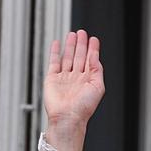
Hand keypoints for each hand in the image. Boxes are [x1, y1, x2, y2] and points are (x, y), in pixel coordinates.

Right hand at [43, 29, 103, 150]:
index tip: (94, 39)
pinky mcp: (52, 78)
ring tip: (72, 34)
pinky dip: (55, 52)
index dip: (92, 49)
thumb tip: (96, 57)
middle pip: (79, 56)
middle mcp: (77, 78)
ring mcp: (64, 77)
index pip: (91, 61)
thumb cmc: (84, 107)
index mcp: (89, 80)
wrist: (68, 117)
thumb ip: (97, 70)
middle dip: (81, 44)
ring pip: (68, 57)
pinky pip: (54, 62)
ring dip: (70, 46)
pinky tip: (57, 44)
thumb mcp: (98, 87)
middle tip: (82, 32)